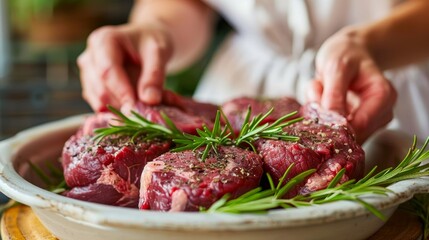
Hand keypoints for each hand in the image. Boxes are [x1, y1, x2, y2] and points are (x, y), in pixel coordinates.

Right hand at [77, 24, 171, 111]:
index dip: (121, 92)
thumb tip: (150, 100)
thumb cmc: (151, 43)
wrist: (146, 43)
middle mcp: (89, 58)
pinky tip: (138, 105)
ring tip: (148, 106)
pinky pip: (102, 107)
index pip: (107, 72)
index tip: (135, 108)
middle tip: (148, 111)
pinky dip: (120, 111)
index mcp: (102, 41)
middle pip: (101, 90)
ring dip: (123, 109)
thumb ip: (154, 75)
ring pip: (99, 102)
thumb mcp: (158, 53)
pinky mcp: (91, 89)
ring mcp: (88, 75)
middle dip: (123, 104)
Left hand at [308, 27, 396, 142]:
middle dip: (325, 114)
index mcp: (384, 97)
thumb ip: (335, 94)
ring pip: (335, 132)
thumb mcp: (337, 68)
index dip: (335, 124)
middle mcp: (380, 113)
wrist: (346, 51)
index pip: (360, 126)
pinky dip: (317, 112)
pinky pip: (328, 127)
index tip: (318, 107)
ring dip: (319, 111)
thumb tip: (334, 122)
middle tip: (320, 87)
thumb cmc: (346, 55)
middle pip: (347, 133)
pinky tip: (322, 93)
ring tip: (322, 86)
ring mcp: (366, 122)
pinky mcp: (351, 125)